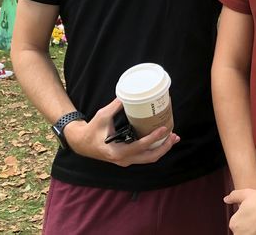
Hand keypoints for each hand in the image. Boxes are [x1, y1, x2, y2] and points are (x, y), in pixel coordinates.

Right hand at [64, 98, 179, 166]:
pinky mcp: (127, 158)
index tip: (163, 129)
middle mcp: (123, 160)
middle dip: (164, 147)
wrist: (82, 143)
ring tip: (173, 137)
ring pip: (148, 158)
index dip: (153, 138)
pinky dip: (155, 149)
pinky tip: (162, 140)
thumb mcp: (102, 116)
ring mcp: (126, 161)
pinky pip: (144, 156)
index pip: (140, 147)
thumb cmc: (91, 130)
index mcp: (116, 151)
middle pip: (149, 157)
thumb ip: (115, 106)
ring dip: (162, 149)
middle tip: (174, 135)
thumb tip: (127, 94)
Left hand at [224, 189, 255, 234]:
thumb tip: (226, 199)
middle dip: (250, 226)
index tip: (253, 214)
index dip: (245, 216)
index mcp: (234, 223)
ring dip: (255, 230)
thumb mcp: (248, 194)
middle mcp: (239, 234)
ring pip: (250, 233)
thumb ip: (234, 196)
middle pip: (242, 231)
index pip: (236, 223)